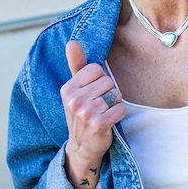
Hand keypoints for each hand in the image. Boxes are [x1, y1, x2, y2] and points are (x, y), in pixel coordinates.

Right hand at [61, 41, 124, 165]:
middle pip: (108, 81)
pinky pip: (120, 109)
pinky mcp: (99, 124)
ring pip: (115, 95)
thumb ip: (76, 65)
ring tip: (103, 113)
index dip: (100, 80)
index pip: (96, 69)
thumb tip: (71, 42)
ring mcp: (86, 113)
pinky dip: (118, 114)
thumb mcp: (76, 89)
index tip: (92, 93)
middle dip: (108, 92)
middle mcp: (74, 100)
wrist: (82, 146)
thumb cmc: (82, 112)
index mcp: (68, 89)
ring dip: (114, 104)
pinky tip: (109, 121)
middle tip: (98, 106)